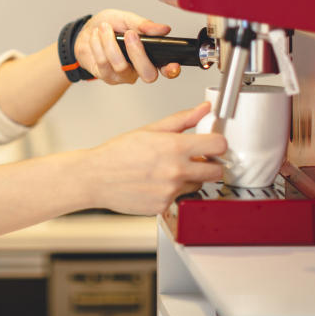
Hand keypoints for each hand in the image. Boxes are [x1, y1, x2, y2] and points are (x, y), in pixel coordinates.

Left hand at [73, 9, 180, 83]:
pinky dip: (98, 45)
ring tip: (104, 28)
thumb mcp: (127, 19)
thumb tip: (163, 29)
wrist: (85, 31)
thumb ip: (144, 24)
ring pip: (121, 66)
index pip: (167, 69)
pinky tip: (96, 36)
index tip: (172, 64)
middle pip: (148, 74)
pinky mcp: (107, 76)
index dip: (172, 69)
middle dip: (138, 53)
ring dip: (110, 42)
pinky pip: (104, 63)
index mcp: (150, 55)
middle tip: (130, 34)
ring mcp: (123, 75)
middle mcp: (139, 69)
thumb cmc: (109, 26)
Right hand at [81, 102, 226, 214]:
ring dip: (190, 179)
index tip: (212, 144)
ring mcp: (171, 191)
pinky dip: (172, 192)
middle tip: (195, 160)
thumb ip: (182, 119)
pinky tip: (156, 183)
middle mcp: (176, 171)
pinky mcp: (164, 206)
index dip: (218, 144)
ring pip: (198, 185)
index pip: (218, 146)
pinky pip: (180, 198)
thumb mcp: (150, 129)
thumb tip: (203, 109)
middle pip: (216, 171)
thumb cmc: (118, 153)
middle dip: (209, 164)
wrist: (95, 177)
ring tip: (168, 171)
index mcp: (175, 147)